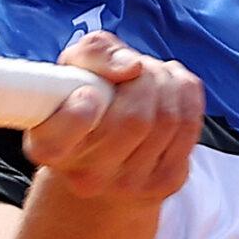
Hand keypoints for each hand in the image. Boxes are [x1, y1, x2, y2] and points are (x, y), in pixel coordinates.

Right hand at [24, 30, 204, 201]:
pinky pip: (189, 125)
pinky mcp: (165, 183)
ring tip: (152, 76)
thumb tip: (132, 67)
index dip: (78, 114)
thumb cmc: (87, 99)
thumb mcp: (75, 67)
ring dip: (166, 82)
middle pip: (134, 120)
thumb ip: (93, 52)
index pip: (57, 142)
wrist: (109, 154)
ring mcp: (128, 186)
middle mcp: (86, 177)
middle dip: (144, 78)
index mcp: (49, 148)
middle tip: (136, 69)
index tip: (89, 93)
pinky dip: (185, 93)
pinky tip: (171, 89)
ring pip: (166, 119)